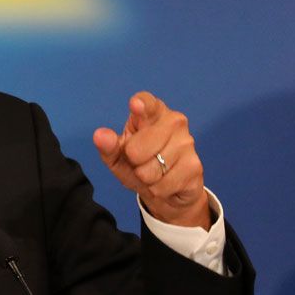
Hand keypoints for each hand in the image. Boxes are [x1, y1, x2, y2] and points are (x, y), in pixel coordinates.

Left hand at [92, 91, 211, 228]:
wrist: (166, 192)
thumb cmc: (139, 165)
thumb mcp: (118, 157)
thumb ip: (108, 146)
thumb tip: (100, 135)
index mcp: (151, 112)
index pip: (147, 102)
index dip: (141, 104)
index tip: (135, 105)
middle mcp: (173, 121)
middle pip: (139, 147)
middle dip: (134, 162)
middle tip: (140, 161)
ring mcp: (187, 142)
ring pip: (152, 169)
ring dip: (146, 178)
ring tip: (155, 173)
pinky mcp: (195, 166)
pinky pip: (163, 184)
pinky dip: (158, 189)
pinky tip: (166, 182)